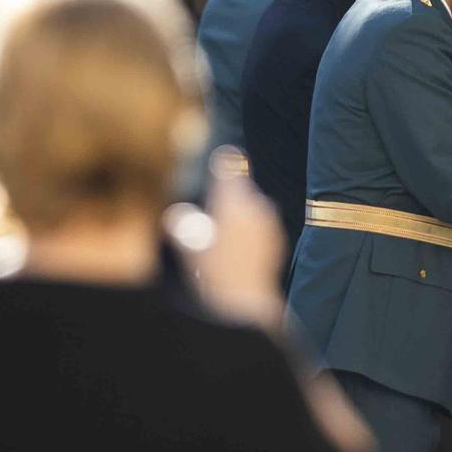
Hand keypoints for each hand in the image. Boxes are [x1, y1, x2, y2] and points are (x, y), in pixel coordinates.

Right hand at [183, 153, 284, 324]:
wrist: (244, 298)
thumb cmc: (213, 271)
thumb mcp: (189, 248)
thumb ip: (182, 226)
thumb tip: (174, 216)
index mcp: (231, 201)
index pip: (228, 171)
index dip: (225, 161)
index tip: (226, 153)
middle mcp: (253, 206)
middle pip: (241, 189)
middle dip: (231, 193)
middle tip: (217, 208)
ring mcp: (267, 221)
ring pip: (254, 206)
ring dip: (243, 211)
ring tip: (227, 230)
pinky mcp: (277, 236)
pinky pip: (262, 223)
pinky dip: (253, 227)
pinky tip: (241, 245)